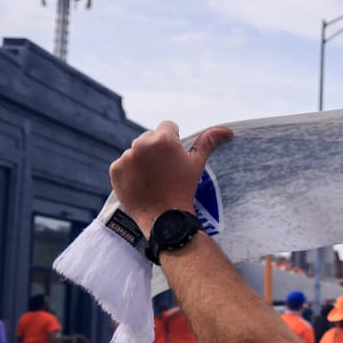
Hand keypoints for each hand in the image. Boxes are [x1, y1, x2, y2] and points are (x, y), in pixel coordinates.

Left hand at [109, 121, 233, 233]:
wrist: (164, 216)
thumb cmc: (183, 188)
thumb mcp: (197, 163)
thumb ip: (208, 142)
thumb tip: (226, 130)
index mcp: (163, 139)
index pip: (168, 126)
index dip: (175, 140)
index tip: (176, 156)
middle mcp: (141, 144)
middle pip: (150, 137)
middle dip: (157, 148)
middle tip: (166, 168)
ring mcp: (126, 157)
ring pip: (137, 150)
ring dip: (143, 158)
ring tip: (154, 177)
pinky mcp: (115, 170)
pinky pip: (124, 164)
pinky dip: (131, 171)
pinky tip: (141, 182)